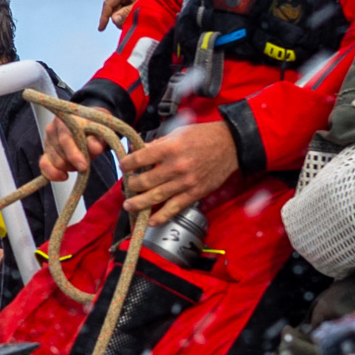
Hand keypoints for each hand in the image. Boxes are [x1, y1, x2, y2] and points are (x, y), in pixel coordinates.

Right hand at [41, 111, 113, 183]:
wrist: (90, 125)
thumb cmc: (94, 125)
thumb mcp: (102, 128)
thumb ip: (98, 137)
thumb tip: (94, 147)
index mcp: (64, 120)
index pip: (65, 139)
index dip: (74, 154)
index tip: (83, 166)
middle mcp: (52, 129)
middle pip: (60, 154)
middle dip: (75, 162)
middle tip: (88, 160)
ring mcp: (47, 141)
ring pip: (56, 163)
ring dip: (70, 167)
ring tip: (80, 161)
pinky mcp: (45, 153)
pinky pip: (44, 166)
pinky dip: (53, 174)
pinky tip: (64, 175)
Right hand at [97, 0, 152, 31]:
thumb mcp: (141, 5)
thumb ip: (127, 13)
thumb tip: (114, 20)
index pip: (108, 4)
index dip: (104, 17)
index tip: (101, 28)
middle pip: (114, 9)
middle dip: (119, 18)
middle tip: (131, 23)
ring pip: (120, 10)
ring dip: (126, 18)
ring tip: (139, 18)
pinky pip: (127, 9)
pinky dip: (130, 15)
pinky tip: (139, 16)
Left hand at [120, 120, 238, 225]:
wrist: (230, 145)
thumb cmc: (203, 136)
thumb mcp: (177, 133)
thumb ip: (157, 144)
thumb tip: (138, 149)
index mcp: (169, 148)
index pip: (139, 159)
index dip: (127, 164)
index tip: (124, 166)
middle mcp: (176, 167)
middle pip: (145, 181)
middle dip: (132, 184)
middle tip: (128, 184)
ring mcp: (185, 182)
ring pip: (156, 197)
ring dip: (139, 203)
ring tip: (129, 206)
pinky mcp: (194, 193)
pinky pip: (174, 208)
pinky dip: (161, 217)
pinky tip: (151, 221)